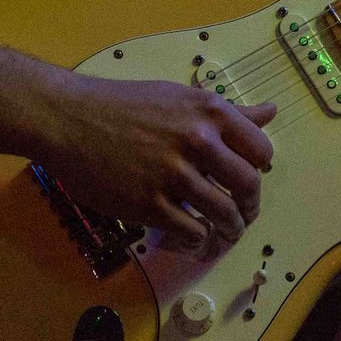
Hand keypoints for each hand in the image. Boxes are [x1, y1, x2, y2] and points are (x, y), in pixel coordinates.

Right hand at [36, 75, 274, 252]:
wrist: (69, 118)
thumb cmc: (123, 104)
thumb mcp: (180, 97)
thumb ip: (228, 111)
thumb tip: (270, 112)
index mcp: (208, 110)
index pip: (260, 151)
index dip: (258, 171)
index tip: (246, 182)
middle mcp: (197, 140)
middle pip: (248, 187)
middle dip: (249, 208)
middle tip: (240, 216)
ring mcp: (173, 173)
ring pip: (224, 216)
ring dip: (227, 233)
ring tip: (218, 235)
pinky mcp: (150, 204)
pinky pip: (191, 234)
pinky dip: (196, 243)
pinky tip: (189, 238)